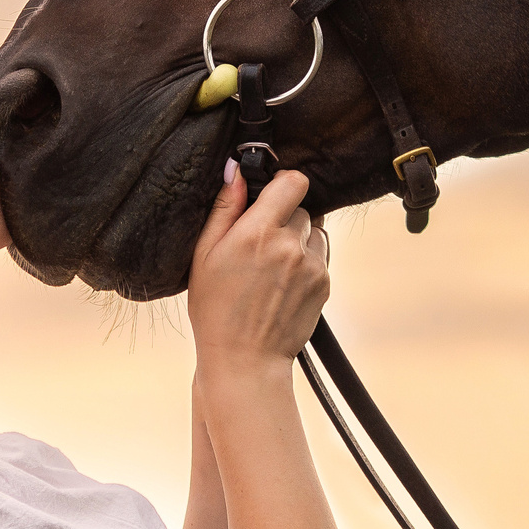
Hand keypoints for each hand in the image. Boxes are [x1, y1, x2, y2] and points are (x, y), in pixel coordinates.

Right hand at [186, 164, 328, 376]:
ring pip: (314, 231)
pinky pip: (320, 256)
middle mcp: (289, 245)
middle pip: (302, 208)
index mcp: (256, 233)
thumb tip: (238, 169)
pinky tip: (283, 284)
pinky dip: (306, 263)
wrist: (245, 359)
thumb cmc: (215, 308)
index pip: (293, 182)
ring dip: (299, 240)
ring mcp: (311, 265)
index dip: (284, 184)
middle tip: (261, 245)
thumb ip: (224, 208)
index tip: (272, 196)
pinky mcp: (324, 283)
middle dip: (285, 218)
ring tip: (274, 267)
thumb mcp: (203, 255)